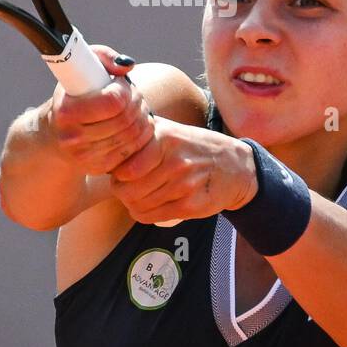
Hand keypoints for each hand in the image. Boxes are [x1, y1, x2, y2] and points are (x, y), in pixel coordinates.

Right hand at [45, 45, 160, 177]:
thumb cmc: (72, 94)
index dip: (125, 89)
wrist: (54, 135)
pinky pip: (133, 150)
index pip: (113, 101)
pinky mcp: (99, 168)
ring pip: (134, 135)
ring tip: (135, 107)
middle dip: (137, 102)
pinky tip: (134, 124)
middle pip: (127, 118)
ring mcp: (86, 157)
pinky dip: (141, 135)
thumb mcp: (80, 67)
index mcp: (66, 112)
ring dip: (142, 118)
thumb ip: (104, 56)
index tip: (120, 83)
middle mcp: (73, 138)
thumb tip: (127, 66)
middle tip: (134, 94)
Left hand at [105, 118, 258, 224]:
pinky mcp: (191, 205)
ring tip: (138, 197)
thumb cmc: (198, 148)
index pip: (124, 167)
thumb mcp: (173, 130)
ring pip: (138, 205)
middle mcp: (175, 161)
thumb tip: (110, 136)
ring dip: (132, 204)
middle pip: (127, 189)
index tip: (120, 172)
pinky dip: (143, 215)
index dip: (116, 173)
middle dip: (121, 191)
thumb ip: (145, 132)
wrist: (237, 167)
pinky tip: (147, 207)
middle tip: (125, 188)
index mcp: (166, 138)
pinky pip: (152, 216)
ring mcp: (184, 185)